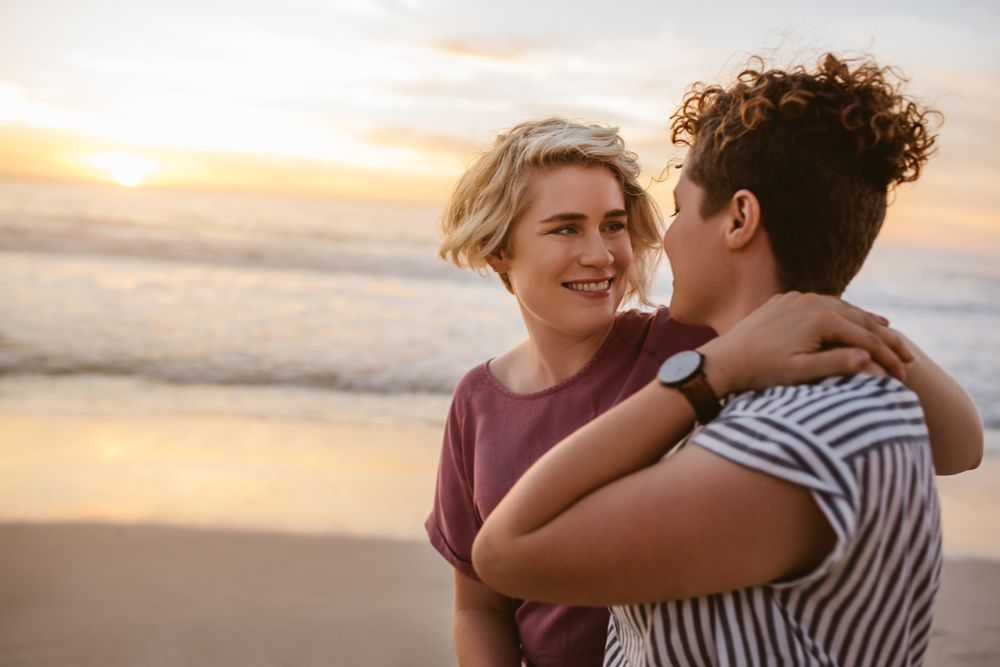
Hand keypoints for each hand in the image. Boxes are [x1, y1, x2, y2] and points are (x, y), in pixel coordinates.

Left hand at [700, 292, 912, 395]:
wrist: (723, 359)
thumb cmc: (762, 372)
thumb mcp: (801, 373)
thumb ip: (836, 364)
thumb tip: (870, 359)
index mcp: (820, 318)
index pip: (866, 337)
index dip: (888, 358)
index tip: (905, 376)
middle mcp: (812, 301)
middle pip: (860, 319)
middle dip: (886, 339)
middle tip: (909, 358)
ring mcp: (798, 298)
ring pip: (843, 308)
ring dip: (866, 322)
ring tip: (889, 335)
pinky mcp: (785, 301)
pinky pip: (822, 305)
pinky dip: (841, 314)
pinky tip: (850, 320)